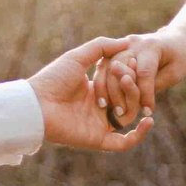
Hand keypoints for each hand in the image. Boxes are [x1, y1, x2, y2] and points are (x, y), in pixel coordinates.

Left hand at [29, 37, 154, 152]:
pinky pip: (124, 143)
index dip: (129, 73)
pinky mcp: (97, 140)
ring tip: (131, 85)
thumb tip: (126, 42)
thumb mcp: (78, 57)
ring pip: (128, 117)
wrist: (36, 103)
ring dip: (135, 101)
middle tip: (128, 73)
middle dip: (132, 85)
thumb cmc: (53, 79)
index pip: (121, 84)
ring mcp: (98, 125)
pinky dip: (139, 134)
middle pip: (127, 100)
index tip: (133, 61)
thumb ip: (101, 48)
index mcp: (94, 91)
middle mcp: (98, 109)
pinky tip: (149, 120)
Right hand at [94, 29, 185, 124]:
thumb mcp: (174, 73)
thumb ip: (155, 84)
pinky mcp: (112, 51)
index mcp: (152, 46)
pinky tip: (101, 100)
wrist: (171, 39)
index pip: (145, 72)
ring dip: (104, 88)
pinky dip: (100, 83)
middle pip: (119, 66)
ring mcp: (120, 45)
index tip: (148, 112)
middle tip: (122, 114)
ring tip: (107, 108)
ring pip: (106, 66)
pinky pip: (102, 66)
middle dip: (119, 91)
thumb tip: (138, 101)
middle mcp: (133, 43)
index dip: (146, 94)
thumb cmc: (177, 58)